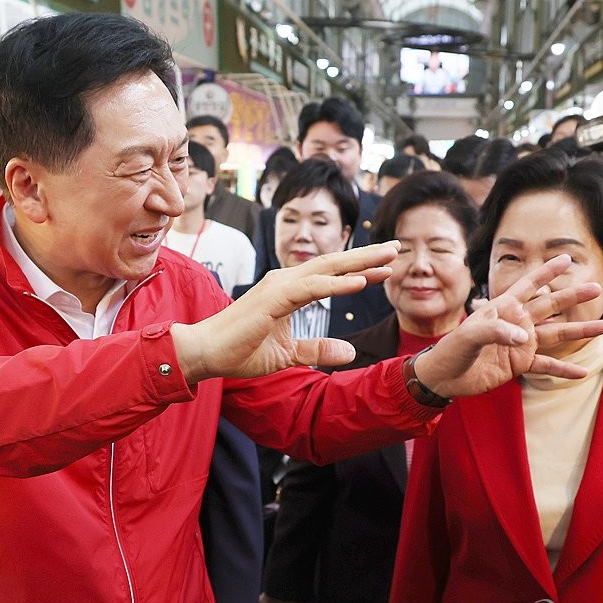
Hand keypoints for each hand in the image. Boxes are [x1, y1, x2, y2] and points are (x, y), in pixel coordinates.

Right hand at [173, 242, 399, 382]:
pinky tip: (360, 281)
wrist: (205, 353)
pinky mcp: (272, 299)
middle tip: (397, 247)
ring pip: (326, 269)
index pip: (331, 275)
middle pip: (333, 263)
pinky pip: (311, 289)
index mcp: (289, 290)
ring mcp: (278, 287)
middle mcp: (285, 281)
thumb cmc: (240, 350)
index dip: (360, 269)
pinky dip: (336, 284)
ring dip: (359, 262)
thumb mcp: (289, 354)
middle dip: (367, 256)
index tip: (387, 266)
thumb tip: (350, 353)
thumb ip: (318, 350)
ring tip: (388, 258)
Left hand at [414, 254, 602, 398]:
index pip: (528, 285)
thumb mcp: (469, 336)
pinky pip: (545, 366)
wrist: (444, 377)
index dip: (546, 272)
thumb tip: (524, 337)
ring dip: (578, 331)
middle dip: (572, 297)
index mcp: (502, 308)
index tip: (566, 258)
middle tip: (596, 288)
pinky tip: (582, 372)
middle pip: (549, 306)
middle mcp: (516, 322)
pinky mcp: (519, 364)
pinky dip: (563, 370)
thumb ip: (496, 331)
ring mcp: (520, 344)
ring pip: (555, 335)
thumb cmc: (452, 349)